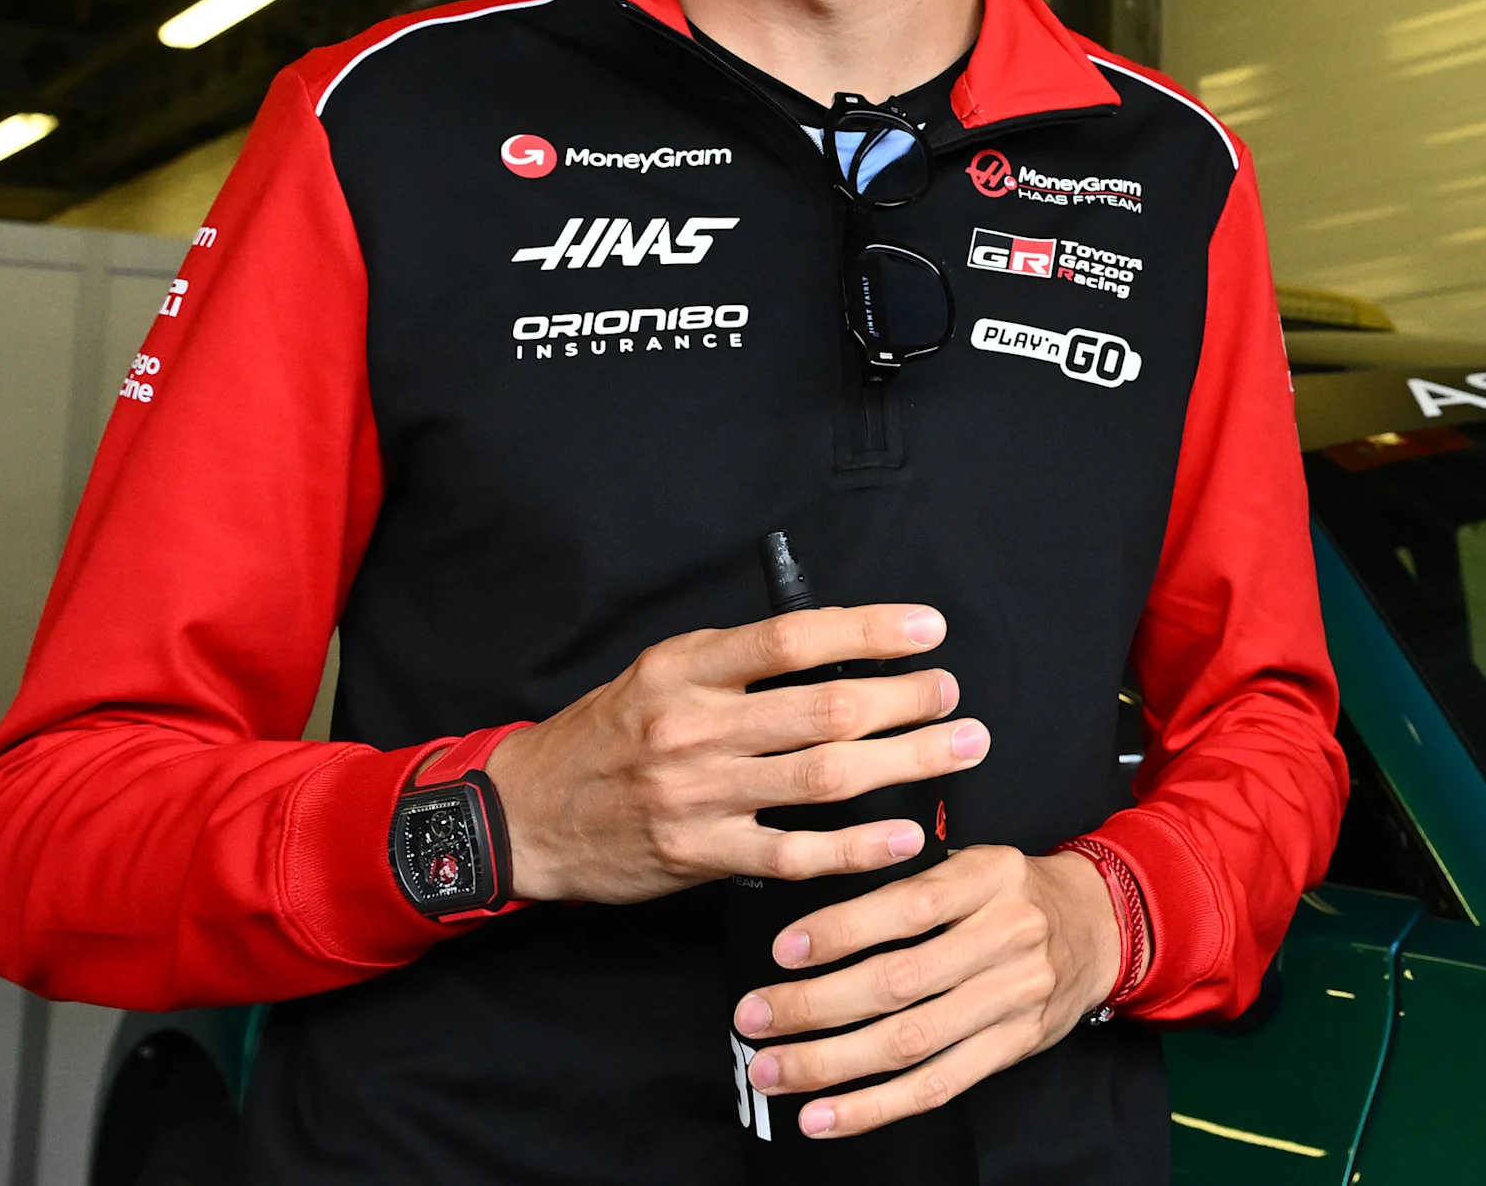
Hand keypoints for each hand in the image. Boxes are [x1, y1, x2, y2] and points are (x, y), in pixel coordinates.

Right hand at [484, 605, 985, 904]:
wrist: (526, 815)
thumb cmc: (610, 736)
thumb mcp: (659, 674)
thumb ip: (736, 662)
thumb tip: (838, 646)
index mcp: (685, 668)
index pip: (793, 638)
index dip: (870, 630)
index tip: (929, 630)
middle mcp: (693, 726)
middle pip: (825, 709)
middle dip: (907, 702)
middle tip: (956, 697)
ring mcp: (698, 795)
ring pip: (823, 776)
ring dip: (906, 763)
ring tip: (959, 748)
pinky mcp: (700, 855)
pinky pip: (796, 852)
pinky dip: (858, 846)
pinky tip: (905, 836)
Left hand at [735, 845, 1121, 1135]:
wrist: (1102, 926)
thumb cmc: (1015, 892)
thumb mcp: (974, 861)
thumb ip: (909, 882)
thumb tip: (813, 919)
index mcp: (990, 877)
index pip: (908, 907)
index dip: (841, 931)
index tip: (782, 950)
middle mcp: (1007, 936)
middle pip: (900, 981)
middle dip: (814, 1005)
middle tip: (754, 1016)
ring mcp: (1015, 997)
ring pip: (910, 1041)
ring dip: (829, 1062)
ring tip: (772, 1069)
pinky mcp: (1015, 1046)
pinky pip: (937, 1085)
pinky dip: (873, 1107)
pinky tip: (823, 1116)